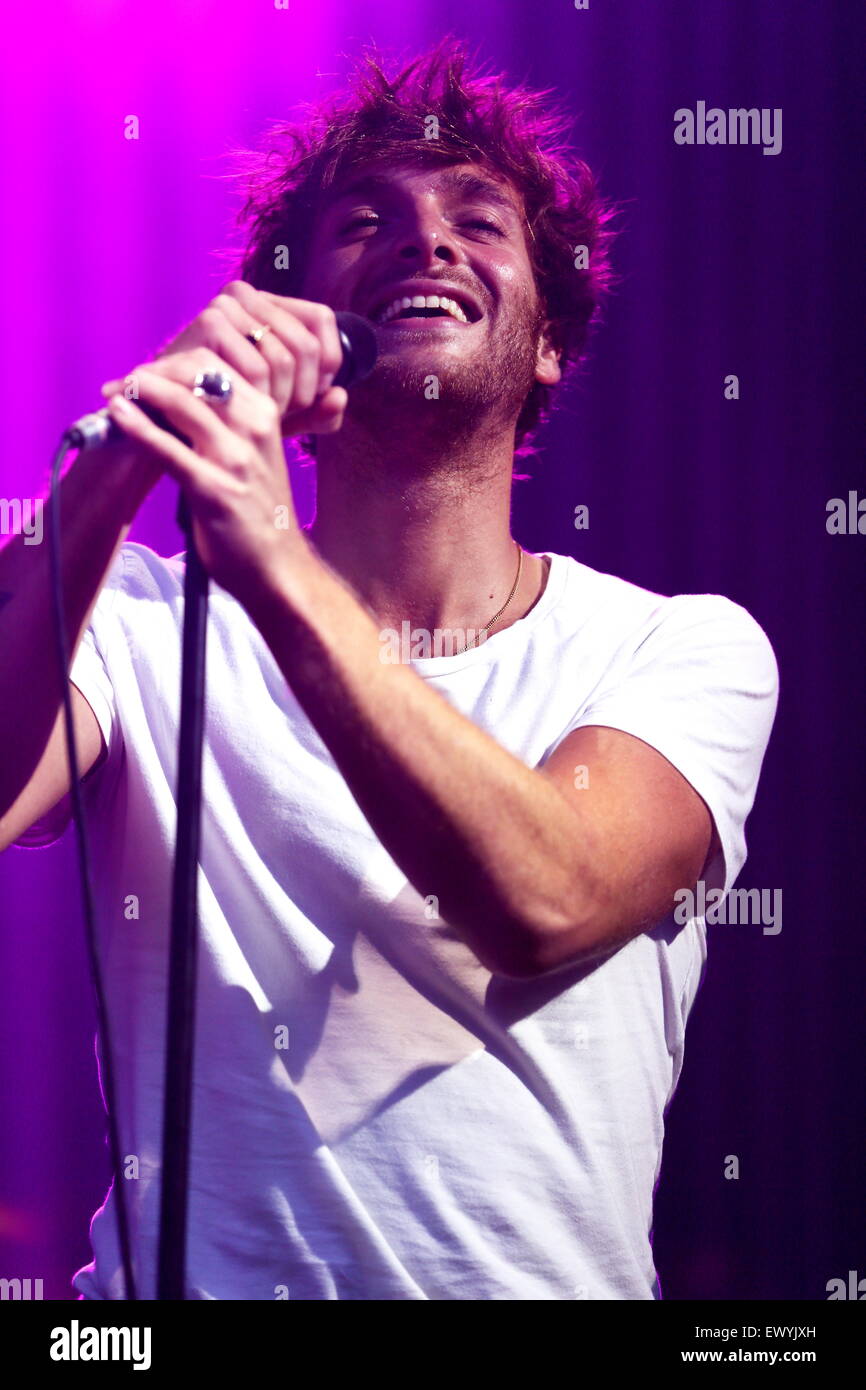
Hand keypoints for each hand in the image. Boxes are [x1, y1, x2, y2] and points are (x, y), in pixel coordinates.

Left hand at [101, 348, 325, 608]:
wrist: (278, 567)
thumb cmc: (260, 512)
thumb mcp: (257, 454)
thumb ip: (232, 422)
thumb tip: (183, 394)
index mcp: (266, 415)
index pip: (216, 363)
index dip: (174, 360)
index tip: (148, 372)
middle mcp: (255, 429)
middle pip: (198, 372)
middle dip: (154, 371)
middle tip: (125, 380)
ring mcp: (235, 459)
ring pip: (180, 402)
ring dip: (139, 391)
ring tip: (114, 393)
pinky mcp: (213, 489)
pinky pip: (167, 448)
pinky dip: (136, 427)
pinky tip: (117, 415)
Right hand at [149, 280, 347, 436]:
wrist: (168, 425)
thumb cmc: (228, 416)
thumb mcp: (282, 415)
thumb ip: (318, 411)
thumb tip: (341, 397)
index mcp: (266, 303)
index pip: (320, 319)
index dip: (329, 362)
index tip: (313, 397)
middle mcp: (245, 295)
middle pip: (305, 344)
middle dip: (304, 392)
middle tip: (285, 416)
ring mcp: (224, 307)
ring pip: (283, 360)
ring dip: (280, 401)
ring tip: (261, 416)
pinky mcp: (208, 325)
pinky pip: (257, 369)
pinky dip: (258, 399)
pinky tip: (243, 412)